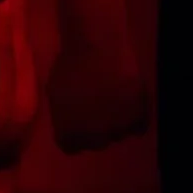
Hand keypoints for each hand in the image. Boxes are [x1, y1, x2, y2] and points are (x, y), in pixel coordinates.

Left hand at [46, 38, 148, 154]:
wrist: (98, 45)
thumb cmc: (70, 64)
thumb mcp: (54, 91)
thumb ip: (61, 113)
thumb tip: (67, 120)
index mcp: (69, 132)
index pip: (71, 147)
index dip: (75, 134)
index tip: (78, 122)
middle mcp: (93, 137)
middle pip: (96, 143)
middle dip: (95, 130)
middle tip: (98, 110)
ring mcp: (118, 128)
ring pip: (118, 134)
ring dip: (116, 123)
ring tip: (114, 101)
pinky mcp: (139, 116)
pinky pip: (139, 127)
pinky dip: (135, 117)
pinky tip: (130, 102)